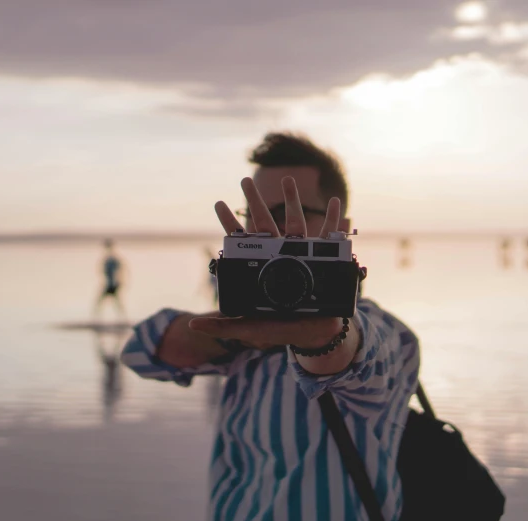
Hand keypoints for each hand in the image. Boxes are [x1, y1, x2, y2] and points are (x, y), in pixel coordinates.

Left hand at [190, 176, 344, 350]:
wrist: (314, 335)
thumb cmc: (281, 329)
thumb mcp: (249, 329)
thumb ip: (223, 327)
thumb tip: (192, 325)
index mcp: (263, 269)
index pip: (243, 243)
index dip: (230, 224)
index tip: (219, 203)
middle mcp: (281, 257)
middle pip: (265, 224)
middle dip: (255, 202)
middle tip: (245, 180)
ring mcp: (303, 256)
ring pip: (296, 222)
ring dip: (292, 199)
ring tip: (287, 178)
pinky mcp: (325, 261)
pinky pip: (332, 238)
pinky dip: (335, 220)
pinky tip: (335, 202)